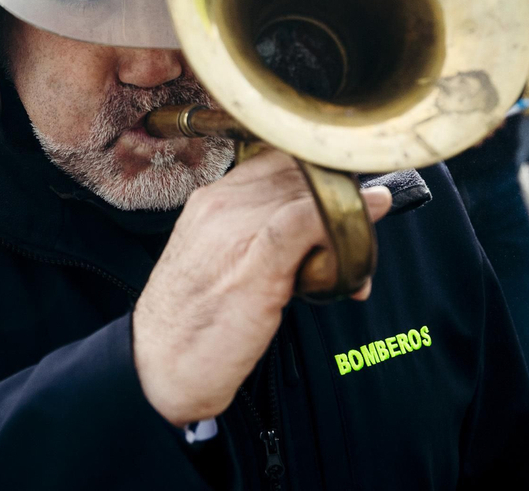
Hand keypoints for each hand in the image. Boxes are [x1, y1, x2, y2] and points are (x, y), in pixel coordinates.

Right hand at [132, 151, 391, 426]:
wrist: (160, 366)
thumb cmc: (191, 321)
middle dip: (336, 202)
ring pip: (309, 192)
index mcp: (211, 199)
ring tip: (357, 264)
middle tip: (359, 243)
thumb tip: (313, 236)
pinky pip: (306, 218)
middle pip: (299, 175)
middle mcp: (222, 203)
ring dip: (347, 218)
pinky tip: (368, 218)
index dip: (316, 179)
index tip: (339, 205)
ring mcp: (238, 228)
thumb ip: (259, 238)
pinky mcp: (257, 259)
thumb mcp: (217, 262)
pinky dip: (342, 217)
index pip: (279, 161)